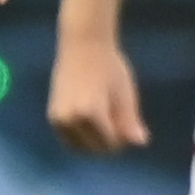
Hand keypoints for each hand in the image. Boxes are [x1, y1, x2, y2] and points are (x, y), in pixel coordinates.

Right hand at [45, 39, 145, 154]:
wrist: (82, 46)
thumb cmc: (109, 66)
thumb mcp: (124, 94)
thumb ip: (130, 122)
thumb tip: (141, 143)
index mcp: (90, 113)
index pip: (110, 144)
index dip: (122, 137)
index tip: (125, 119)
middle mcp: (70, 119)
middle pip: (95, 149)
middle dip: (108, 141)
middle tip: (114, 116)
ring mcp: (58, 120)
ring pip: (81, 148)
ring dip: (94, 142)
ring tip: (102, 118)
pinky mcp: (52, 118)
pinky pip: (70, 140)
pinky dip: (82, 138)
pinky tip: (91, 121)